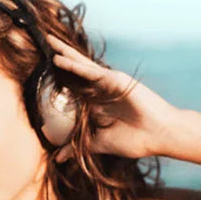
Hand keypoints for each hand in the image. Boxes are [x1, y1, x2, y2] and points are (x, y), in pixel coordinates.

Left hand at [46, 34, 180, 160]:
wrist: (159, 136)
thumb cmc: (134, 140)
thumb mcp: (97, 144)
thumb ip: (76, 147)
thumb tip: (57, 159)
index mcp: (96, 102)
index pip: (73, 86)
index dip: (59, 76)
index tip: (41, 68)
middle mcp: (100, 89)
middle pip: (75, 69)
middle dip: (60, 56)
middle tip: (44, 41)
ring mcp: (107, 82)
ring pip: (81, 65)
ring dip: (65, 54)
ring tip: (49, 42)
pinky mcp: (115, 80)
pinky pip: (91, 71)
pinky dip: (75, 66)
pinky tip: (60, 60)